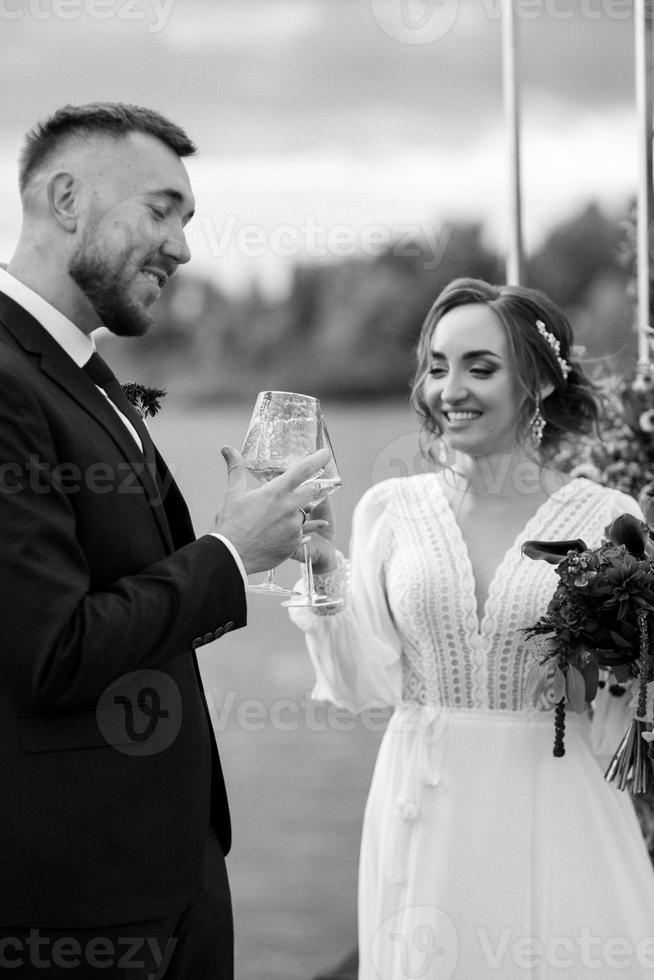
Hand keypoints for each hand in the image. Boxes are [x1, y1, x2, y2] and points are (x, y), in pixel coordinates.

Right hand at [214, 446, 330, 574]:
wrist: (231, 557)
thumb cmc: (231, 524)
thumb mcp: (233, 494)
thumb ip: (235, 469)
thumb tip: (227, 449)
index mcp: (276, 492)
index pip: (303, 470)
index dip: (317, 459)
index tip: (326, 453)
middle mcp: (289, 508)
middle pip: (312, 491)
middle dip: (310, 487)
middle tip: (304, 487)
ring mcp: (294, 527)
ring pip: (303, 513)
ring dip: (296, 512)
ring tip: (275, 518)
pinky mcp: (294, 543)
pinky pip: (300, 533)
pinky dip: (292, 530)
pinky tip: (278, 532)